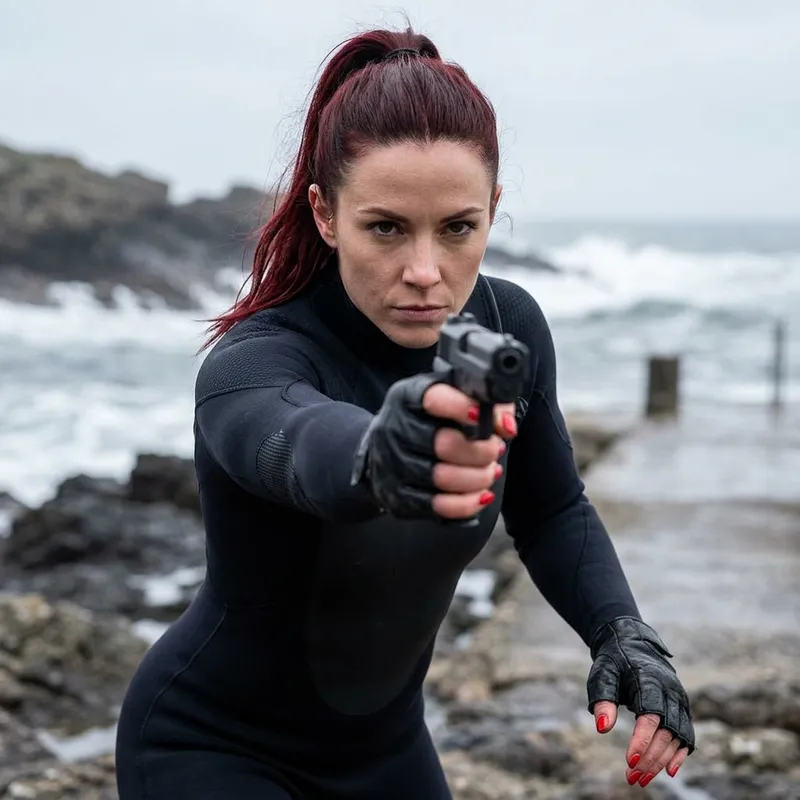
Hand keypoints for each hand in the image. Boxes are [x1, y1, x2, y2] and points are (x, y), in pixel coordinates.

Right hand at [350, 374, 516, 518]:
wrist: (385, 449)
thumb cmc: (428, 421)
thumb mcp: (453, 398)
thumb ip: (486, 401)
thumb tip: (506, 425)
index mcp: (407, 398)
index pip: (435, 399)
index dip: (464, 408)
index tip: (482, 416)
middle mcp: (394, 430)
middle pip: (446, 444)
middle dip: (482, 450)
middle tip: (495, 450)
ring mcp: (392, 465)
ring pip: (445, 478)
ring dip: (479, 477)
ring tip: (490, 471)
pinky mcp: (398, 497)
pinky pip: (440, 507)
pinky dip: (468, 503)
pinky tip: (481, 494)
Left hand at [587, 617, 694, 788]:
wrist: (632, 643)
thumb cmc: (614, 661)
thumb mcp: (602, 674)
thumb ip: (602, 698)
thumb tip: (602, 728)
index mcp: (649, 680)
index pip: (650, 715)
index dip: (642, 740)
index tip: (629, 761)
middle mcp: (670, 691)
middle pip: (666, 731)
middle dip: (650, 757)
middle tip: (631, 778)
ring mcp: (679, 700)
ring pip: (677, 736)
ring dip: (661, 760)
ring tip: (641, 779)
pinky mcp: (682, 707)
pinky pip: (687, 734)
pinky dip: (680, 753)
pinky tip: (669, 771)